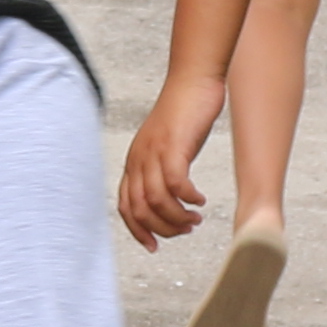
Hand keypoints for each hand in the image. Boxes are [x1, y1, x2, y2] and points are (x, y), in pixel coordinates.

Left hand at [115, 78, 224, 250]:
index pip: (125, 207)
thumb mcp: (167, 145)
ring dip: (178, 218)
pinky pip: (176, 184)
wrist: (193, 80)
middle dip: (163, 229)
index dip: (138, 231)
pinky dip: (189, 199)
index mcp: (135, 162)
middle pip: (140, 211)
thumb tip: (171, 196)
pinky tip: (200, 200)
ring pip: (157, 202)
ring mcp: (154, 152)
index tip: (155, 246)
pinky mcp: (173, 146)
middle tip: (186, 229)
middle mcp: (139, 159)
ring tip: (195, 220)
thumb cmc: (185, 112)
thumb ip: (163, 168)